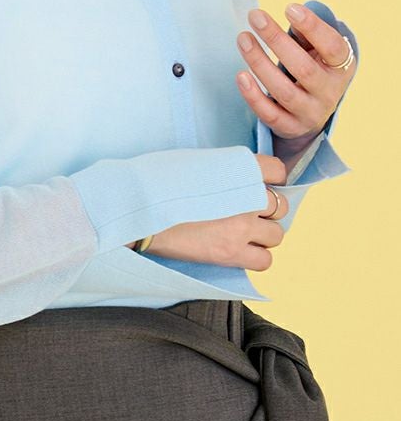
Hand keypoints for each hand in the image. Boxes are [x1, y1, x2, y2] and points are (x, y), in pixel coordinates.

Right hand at [127, 154, 289, 269]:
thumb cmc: (158, 178)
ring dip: (263, 233)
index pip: (277, 170)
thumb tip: (235, 178)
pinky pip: (265, 261)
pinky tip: (239, 249)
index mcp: (239, 166)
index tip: (256, 183)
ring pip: (277, 235)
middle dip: (266, 208)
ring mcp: (242, 226)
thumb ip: (223, 169)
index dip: (268, 178)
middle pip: (280, 205)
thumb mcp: (196, 160)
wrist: (140, 205)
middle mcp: (247, 196)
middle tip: (246, 211)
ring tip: (242, 232)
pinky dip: (256, 256)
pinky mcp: (231, 253)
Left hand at [235, 3, 356, 140]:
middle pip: (303, 68)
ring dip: (259, 62)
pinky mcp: (289, 127)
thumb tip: (293, 14)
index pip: (332, 48)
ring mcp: (309, 113)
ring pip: (283, 91)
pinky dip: (253, 95)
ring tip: (243, 38)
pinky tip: (240, 75)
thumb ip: (306, 34)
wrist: (311, 114)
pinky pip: (269, 114)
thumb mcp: (316, 52)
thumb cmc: (312, 70)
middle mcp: (328, 93)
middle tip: (256, 16)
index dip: (313, 28)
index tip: (290, 8)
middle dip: (276, 40)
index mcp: (341, 69)